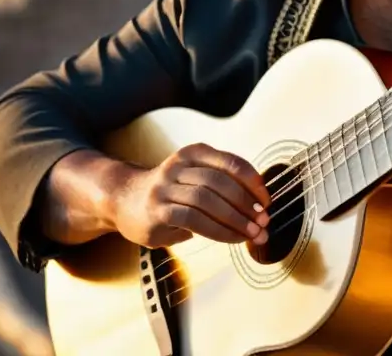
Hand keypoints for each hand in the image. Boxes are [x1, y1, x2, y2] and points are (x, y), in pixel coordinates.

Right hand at [112, 143, 270, 247]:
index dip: (253, 182)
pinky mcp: (158, 211)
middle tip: (264, 222)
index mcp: (194, 153)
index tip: (267, 201)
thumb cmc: (170, 191)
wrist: (123, 199)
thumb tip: (259, 207)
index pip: (231, 163)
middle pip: (221, 182)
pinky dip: (219, 231)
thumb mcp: (194, 177)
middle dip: (247, 204)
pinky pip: (194, 221)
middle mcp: (179, 166)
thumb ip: (221, 184)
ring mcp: (166, 188)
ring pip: (208, 200)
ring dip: (236, 220)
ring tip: (253, 234)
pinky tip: (232, 239)